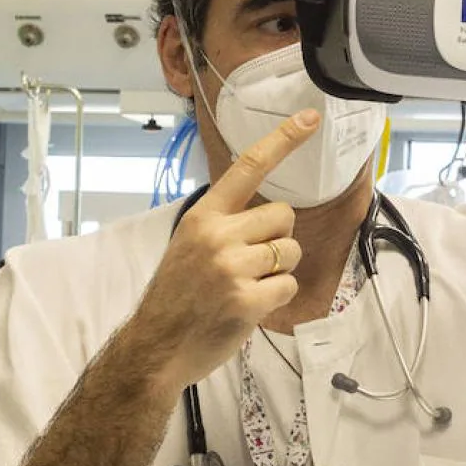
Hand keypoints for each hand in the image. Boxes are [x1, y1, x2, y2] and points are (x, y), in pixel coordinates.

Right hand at [130, 110, 319, 392]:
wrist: (155, 347)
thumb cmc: (176, 298)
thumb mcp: (188, 246)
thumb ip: (223, 225)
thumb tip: (268, 215)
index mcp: (203, 216)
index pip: (248, 167)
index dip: (283, 140)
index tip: (309, 118)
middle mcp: (217, 236)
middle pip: (284, 216)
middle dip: (278, 238)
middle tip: (250, 264)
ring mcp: (232, 269)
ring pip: (290, 251)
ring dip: (279, 270)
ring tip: (247, 286)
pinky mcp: (246, 301)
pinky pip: (288, 286)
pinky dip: (277, 298)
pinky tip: (250, 307)